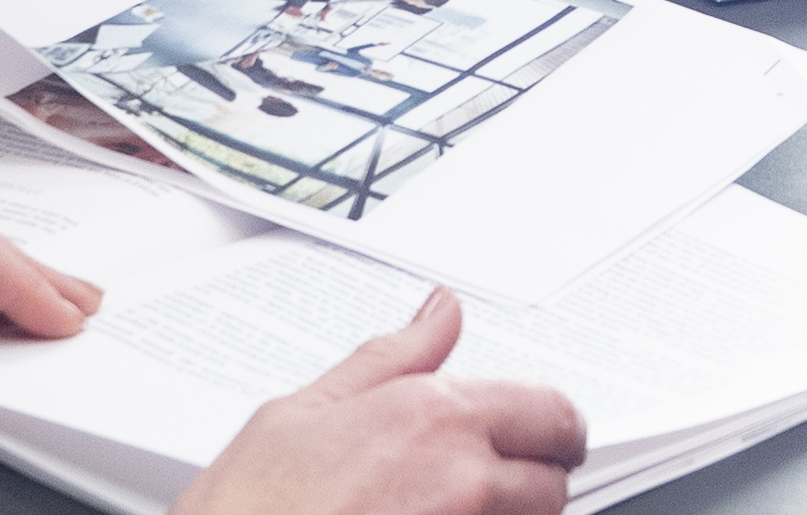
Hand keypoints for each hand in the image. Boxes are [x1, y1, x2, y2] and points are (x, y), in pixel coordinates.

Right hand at [179, 288, 584, 514]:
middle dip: (544, 477)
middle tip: (518, 476)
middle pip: (555, 482)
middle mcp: (461, 479)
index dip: (557, 427)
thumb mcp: (308, 408)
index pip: (549, 413)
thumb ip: (392, 357)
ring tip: (468, 505)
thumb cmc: (249, 503)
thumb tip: (441, 311)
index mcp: (434, 417)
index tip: (550, 435)